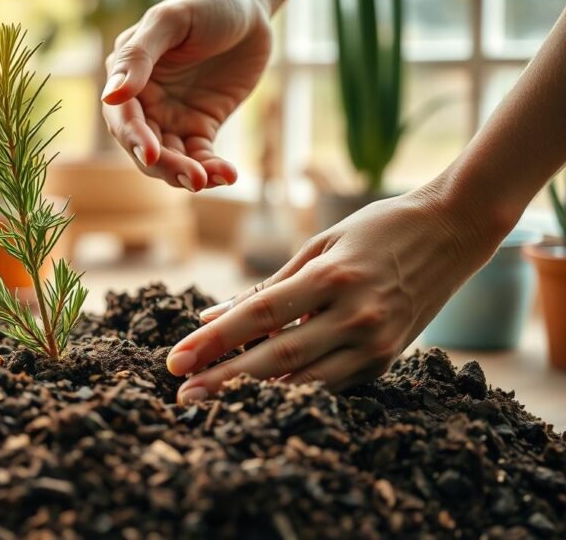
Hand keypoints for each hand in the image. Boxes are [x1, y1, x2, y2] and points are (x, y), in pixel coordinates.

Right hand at [101, 0, 271, 191]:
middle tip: (192, 178)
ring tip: (211, 178)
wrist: (247, 4)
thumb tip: (111, 96)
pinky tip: (228, 174)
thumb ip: (138, 56)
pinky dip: (212, 169)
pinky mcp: (201, 125)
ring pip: (172, 158)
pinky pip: (201, 156)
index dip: (135, 138)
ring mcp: (173, 117)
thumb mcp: (170, 21)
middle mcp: (145, 102)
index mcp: (128, 76)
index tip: (150, 154)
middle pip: (145, 147)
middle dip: (166, 166)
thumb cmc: (204, 4)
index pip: (124, 117)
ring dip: (188, 174)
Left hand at [165, 189, 503, 402]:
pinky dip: (291, 390)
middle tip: (182, 395)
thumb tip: (210, 318)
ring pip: (303, 380)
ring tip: (209, 401)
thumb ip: (266, 287)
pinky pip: (329, 383)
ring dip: (252, 394)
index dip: (215, 340)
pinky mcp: (387, 360)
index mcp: (332, 277)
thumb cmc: (377, 229)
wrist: (453, 231)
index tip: (176, 359)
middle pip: (276, 356)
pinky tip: (257, 396)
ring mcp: (375, 342)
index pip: (259, 314)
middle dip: (223, 378)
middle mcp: (356, 314)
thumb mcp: (318, 245)